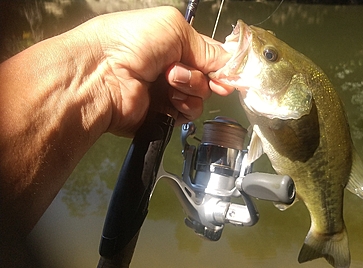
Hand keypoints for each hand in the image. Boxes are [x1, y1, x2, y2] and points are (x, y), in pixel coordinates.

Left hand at [80, 7, 233, 135]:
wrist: (100, 74)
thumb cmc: (128, 41)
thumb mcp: (174, 28)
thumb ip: (208, 46)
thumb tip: (231, 64)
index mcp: (173, 43)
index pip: (210, 54)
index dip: (222, 63)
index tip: (228, 71)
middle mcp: (171, 67)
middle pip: (208, 77)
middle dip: (200, 74)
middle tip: (178, 70)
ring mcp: (167, 92)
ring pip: (201, 97)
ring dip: (190, 89)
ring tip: (167, 81)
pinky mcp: (163, 114)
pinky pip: (188, 114)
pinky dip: (183, 107)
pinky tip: (168, 99)